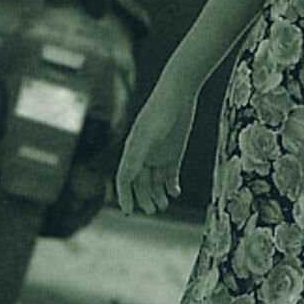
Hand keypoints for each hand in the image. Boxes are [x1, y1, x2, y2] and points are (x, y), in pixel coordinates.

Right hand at [116, 76, 197, 217]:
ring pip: (155, 182)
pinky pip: (170, 175)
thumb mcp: (147, 135)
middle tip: (154, 209)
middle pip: (140, 184)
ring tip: (164, 204)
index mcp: (132, 151)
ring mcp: (159, 155)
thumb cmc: (160, 111)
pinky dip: (171, 186)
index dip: (125, 196)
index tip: (128, 211)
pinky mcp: (174, 153)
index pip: (124, 179)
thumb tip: (125, 178)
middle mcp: (143, 155)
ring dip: (158, 195)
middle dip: (145, 198)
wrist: (179, 92)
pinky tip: (175, 192)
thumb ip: (136, 156)